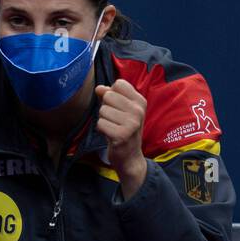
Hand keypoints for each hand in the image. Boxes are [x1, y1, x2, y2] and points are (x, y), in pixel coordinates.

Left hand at [95, 79, 147, 194]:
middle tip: (114, 119)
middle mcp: (138, 111)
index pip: (119, 84)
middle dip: (106, 107)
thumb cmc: (123, 128)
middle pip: (108, 96)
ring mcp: (132, 123)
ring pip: (102, 110)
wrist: (130, 155)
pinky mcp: (122, 135)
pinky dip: (102, 129)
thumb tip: (99, 88)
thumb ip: (109, 95)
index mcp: (140, 101)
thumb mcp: (120, 109)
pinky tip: (111, 135)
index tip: (118, 106)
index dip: (112, 93)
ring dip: (103, 119)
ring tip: (113, 127)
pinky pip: (100, 124)